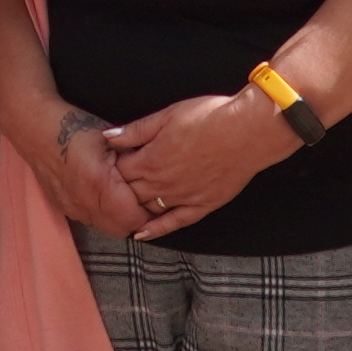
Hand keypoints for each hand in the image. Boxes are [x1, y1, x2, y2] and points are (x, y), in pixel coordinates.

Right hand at [0, 95, 147, 238]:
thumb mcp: (110, 138)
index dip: (149, 211)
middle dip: (136, 218)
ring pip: (106, 228)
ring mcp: (71, 208)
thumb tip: (156, 174)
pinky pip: (90, 220)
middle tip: (144, 199)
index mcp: (100, 184)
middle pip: (122, 229)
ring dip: (119, 217)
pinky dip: (102, 213)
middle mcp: (84, 203)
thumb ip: (133, 159)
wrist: (34, 126)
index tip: (156, 197)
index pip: (135, 217)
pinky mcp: (63, 207)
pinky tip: (105, 194)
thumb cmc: (73, 126)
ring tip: (125, 195)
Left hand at [103, 90, 303, 235]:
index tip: (104, 166)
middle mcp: (161, 183)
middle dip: (116, 191)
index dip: (109, 169)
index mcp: (150, 160)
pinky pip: (173, 223)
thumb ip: (136, 130)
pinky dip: (155, 230)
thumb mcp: (167, 116)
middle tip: (107, 191)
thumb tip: (108, 137)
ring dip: (131, 210)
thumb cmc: (209, 117)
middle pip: (128, 193)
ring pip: (147, 209)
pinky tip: (142, 234)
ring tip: (118, 211)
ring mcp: (181, 197)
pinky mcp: (201, 206)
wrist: (247, 132)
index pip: (118, 171)